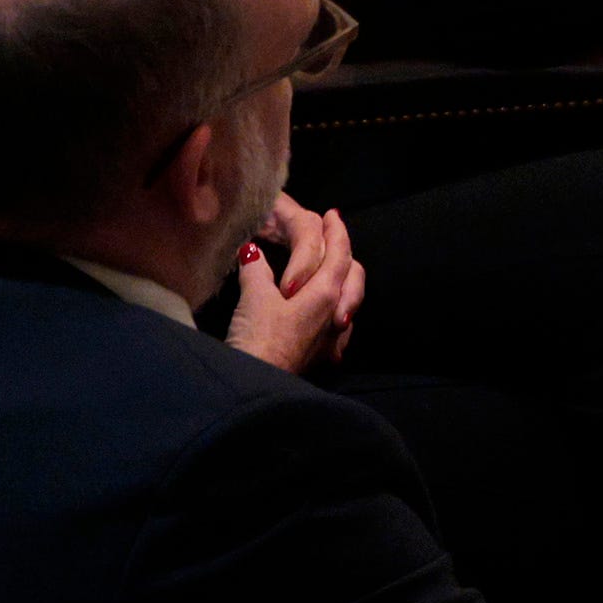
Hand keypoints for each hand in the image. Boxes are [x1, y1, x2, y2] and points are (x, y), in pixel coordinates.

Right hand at [222, 195, 363, 371]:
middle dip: (343, 250)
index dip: (336, 231)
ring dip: (342, 278)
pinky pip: (337, 325)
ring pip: (347, 298)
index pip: (339, 253)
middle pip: (351, 273)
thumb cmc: (258, 340)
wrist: (257, 388)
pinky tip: (327, 311)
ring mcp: (332, 336)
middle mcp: (336, 312)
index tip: (333, 214)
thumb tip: (251, 251)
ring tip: (331, 267)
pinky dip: (334, 308)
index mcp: (326, 293)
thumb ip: (256, 270)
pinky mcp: (321, 355)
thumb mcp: (254, 298)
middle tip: (333, 233)